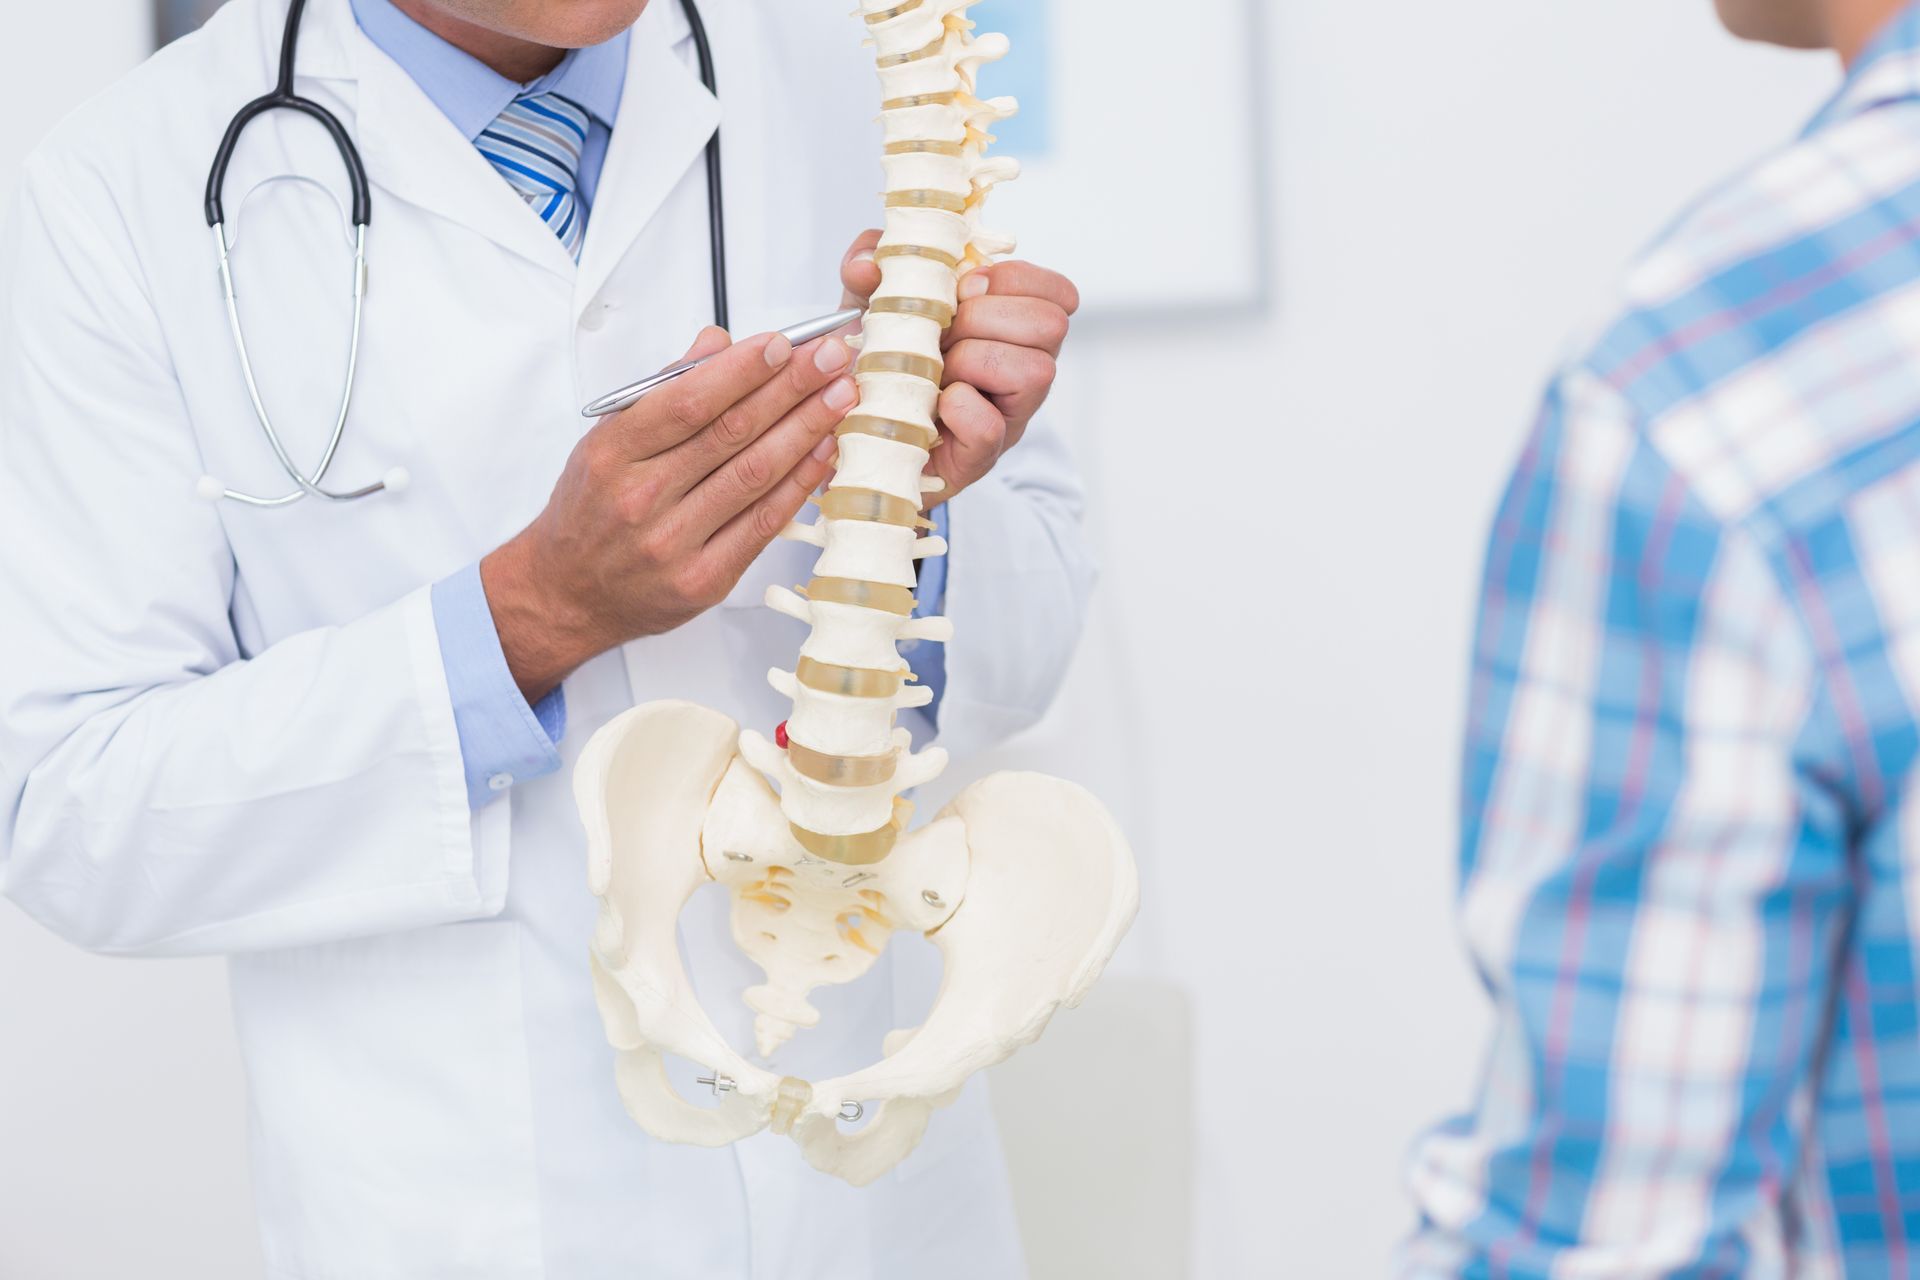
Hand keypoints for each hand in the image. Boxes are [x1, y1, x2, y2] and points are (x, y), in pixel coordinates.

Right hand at [482, 327, 858, 701]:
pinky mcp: (704, 581)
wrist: (566, 593)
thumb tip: (718, 344)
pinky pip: (763, 524)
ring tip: (842, 396)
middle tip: (831, 358)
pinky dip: (800, 484)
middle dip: (791, 388)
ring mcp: (674, 543)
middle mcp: (641, 498)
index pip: (687, 402)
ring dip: (806, 430)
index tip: (784, 344)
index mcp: (613, 453)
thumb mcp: (606, 441)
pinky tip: (825, 452)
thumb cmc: (590, 511)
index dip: (743, 370)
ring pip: (754, 475)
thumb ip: (663, 391)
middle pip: (731, 433)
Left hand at [840, 231, 1078, 504]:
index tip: (965, 289)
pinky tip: (934, 406)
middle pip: (1051, 324)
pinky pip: (989, 426)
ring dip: (973, 360)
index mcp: (1012, 329)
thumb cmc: (881, 366)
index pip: (1057, 292)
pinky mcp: (981, 456)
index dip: (1011, 279)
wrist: (858, 434)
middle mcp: (1024, 371)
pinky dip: (957, 408)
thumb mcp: (871, 303)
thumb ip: (867, 268)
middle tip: (944, 334)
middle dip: (986, 317)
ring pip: (1035, 371)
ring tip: (938, 372)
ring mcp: (1009, 416)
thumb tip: (867, 265)